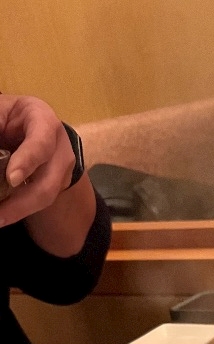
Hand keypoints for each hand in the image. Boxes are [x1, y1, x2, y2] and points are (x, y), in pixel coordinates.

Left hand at [0, 94, 75, 227]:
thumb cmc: (12, 115)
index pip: (42, 144)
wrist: (31, 124)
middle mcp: (60, 151)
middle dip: (23, 203)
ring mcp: (61, 173)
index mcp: (45, 123)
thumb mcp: (1, 111)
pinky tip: (4, 215)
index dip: (28, 162)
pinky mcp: (55, 187)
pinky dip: (18, 210)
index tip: (11, 179)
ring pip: (45, 198)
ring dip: (18, 212)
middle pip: (48, 184)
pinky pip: (37, 202)